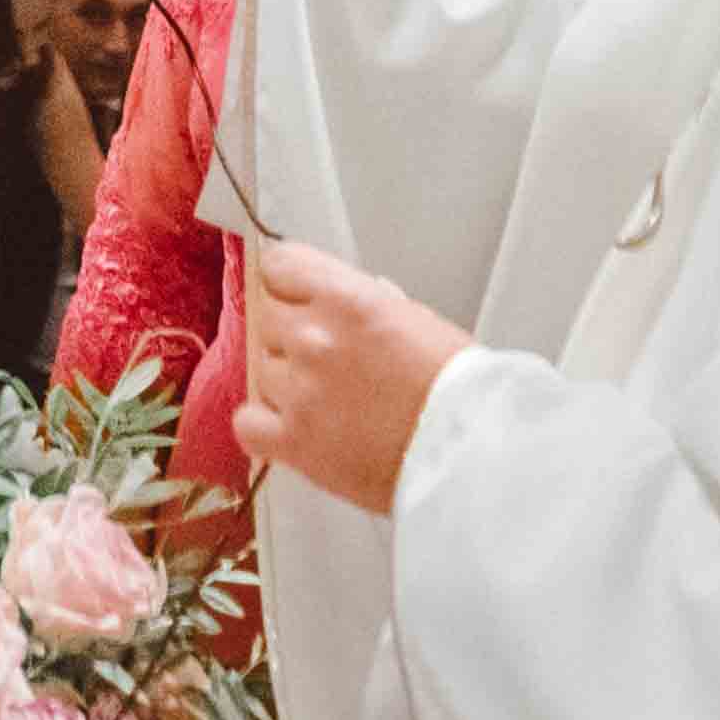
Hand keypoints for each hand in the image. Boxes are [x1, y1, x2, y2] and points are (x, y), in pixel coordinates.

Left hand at [231, 232, 467, 509]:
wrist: (472, 454)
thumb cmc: (459, 389)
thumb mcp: (416, 320)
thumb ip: (364, 305)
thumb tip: (335, 302)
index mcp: (348, 299)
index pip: (280, 266)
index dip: (289, 284)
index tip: (298, 299)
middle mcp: (314, 337)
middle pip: (266, 318)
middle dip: (290, 335)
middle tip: (326, 361)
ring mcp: (300, 390)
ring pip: (260, 370)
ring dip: (285, 383)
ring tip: (326, 404)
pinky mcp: (295, 442)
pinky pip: (247, 423)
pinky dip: (263, 427)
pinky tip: (290, 430)